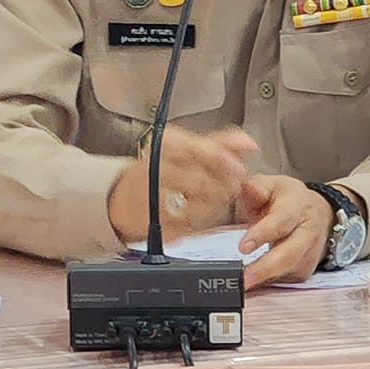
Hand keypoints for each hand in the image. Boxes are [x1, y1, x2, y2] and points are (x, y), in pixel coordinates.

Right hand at [106, 127, 255, 242]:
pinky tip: (198, 219)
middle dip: (222, 188)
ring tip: (217, 203)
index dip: (222, 161)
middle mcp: (153, 167)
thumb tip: (248, 142)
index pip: (196, 149)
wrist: (121, 195)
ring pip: (191, 206)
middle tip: (232, 188)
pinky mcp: (147, 220)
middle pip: (197, 181)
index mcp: (164, 145)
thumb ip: (219, 143)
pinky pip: (181, 227)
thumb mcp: (185, 147)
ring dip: (212, 208)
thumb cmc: (160, 169)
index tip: (238, 167)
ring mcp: (148, 194)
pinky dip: (194, 225)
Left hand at [233, 174, 332, 289]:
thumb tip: (248, 188)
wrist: (320, 212)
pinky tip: (254, 283)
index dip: (262, 235)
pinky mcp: (307, 268)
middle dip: (265, 268)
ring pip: (290, 270)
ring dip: (266, 280)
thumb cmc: (289, 199)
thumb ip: (257, 187)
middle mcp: (307, 232)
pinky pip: (289, 279)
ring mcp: (310, 253)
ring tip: (243, 285)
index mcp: (296, 207)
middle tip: (243, 278)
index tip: (242, 247)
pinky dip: (271, 282)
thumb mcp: (272, 184)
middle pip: (289, 254)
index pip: (280, 222)